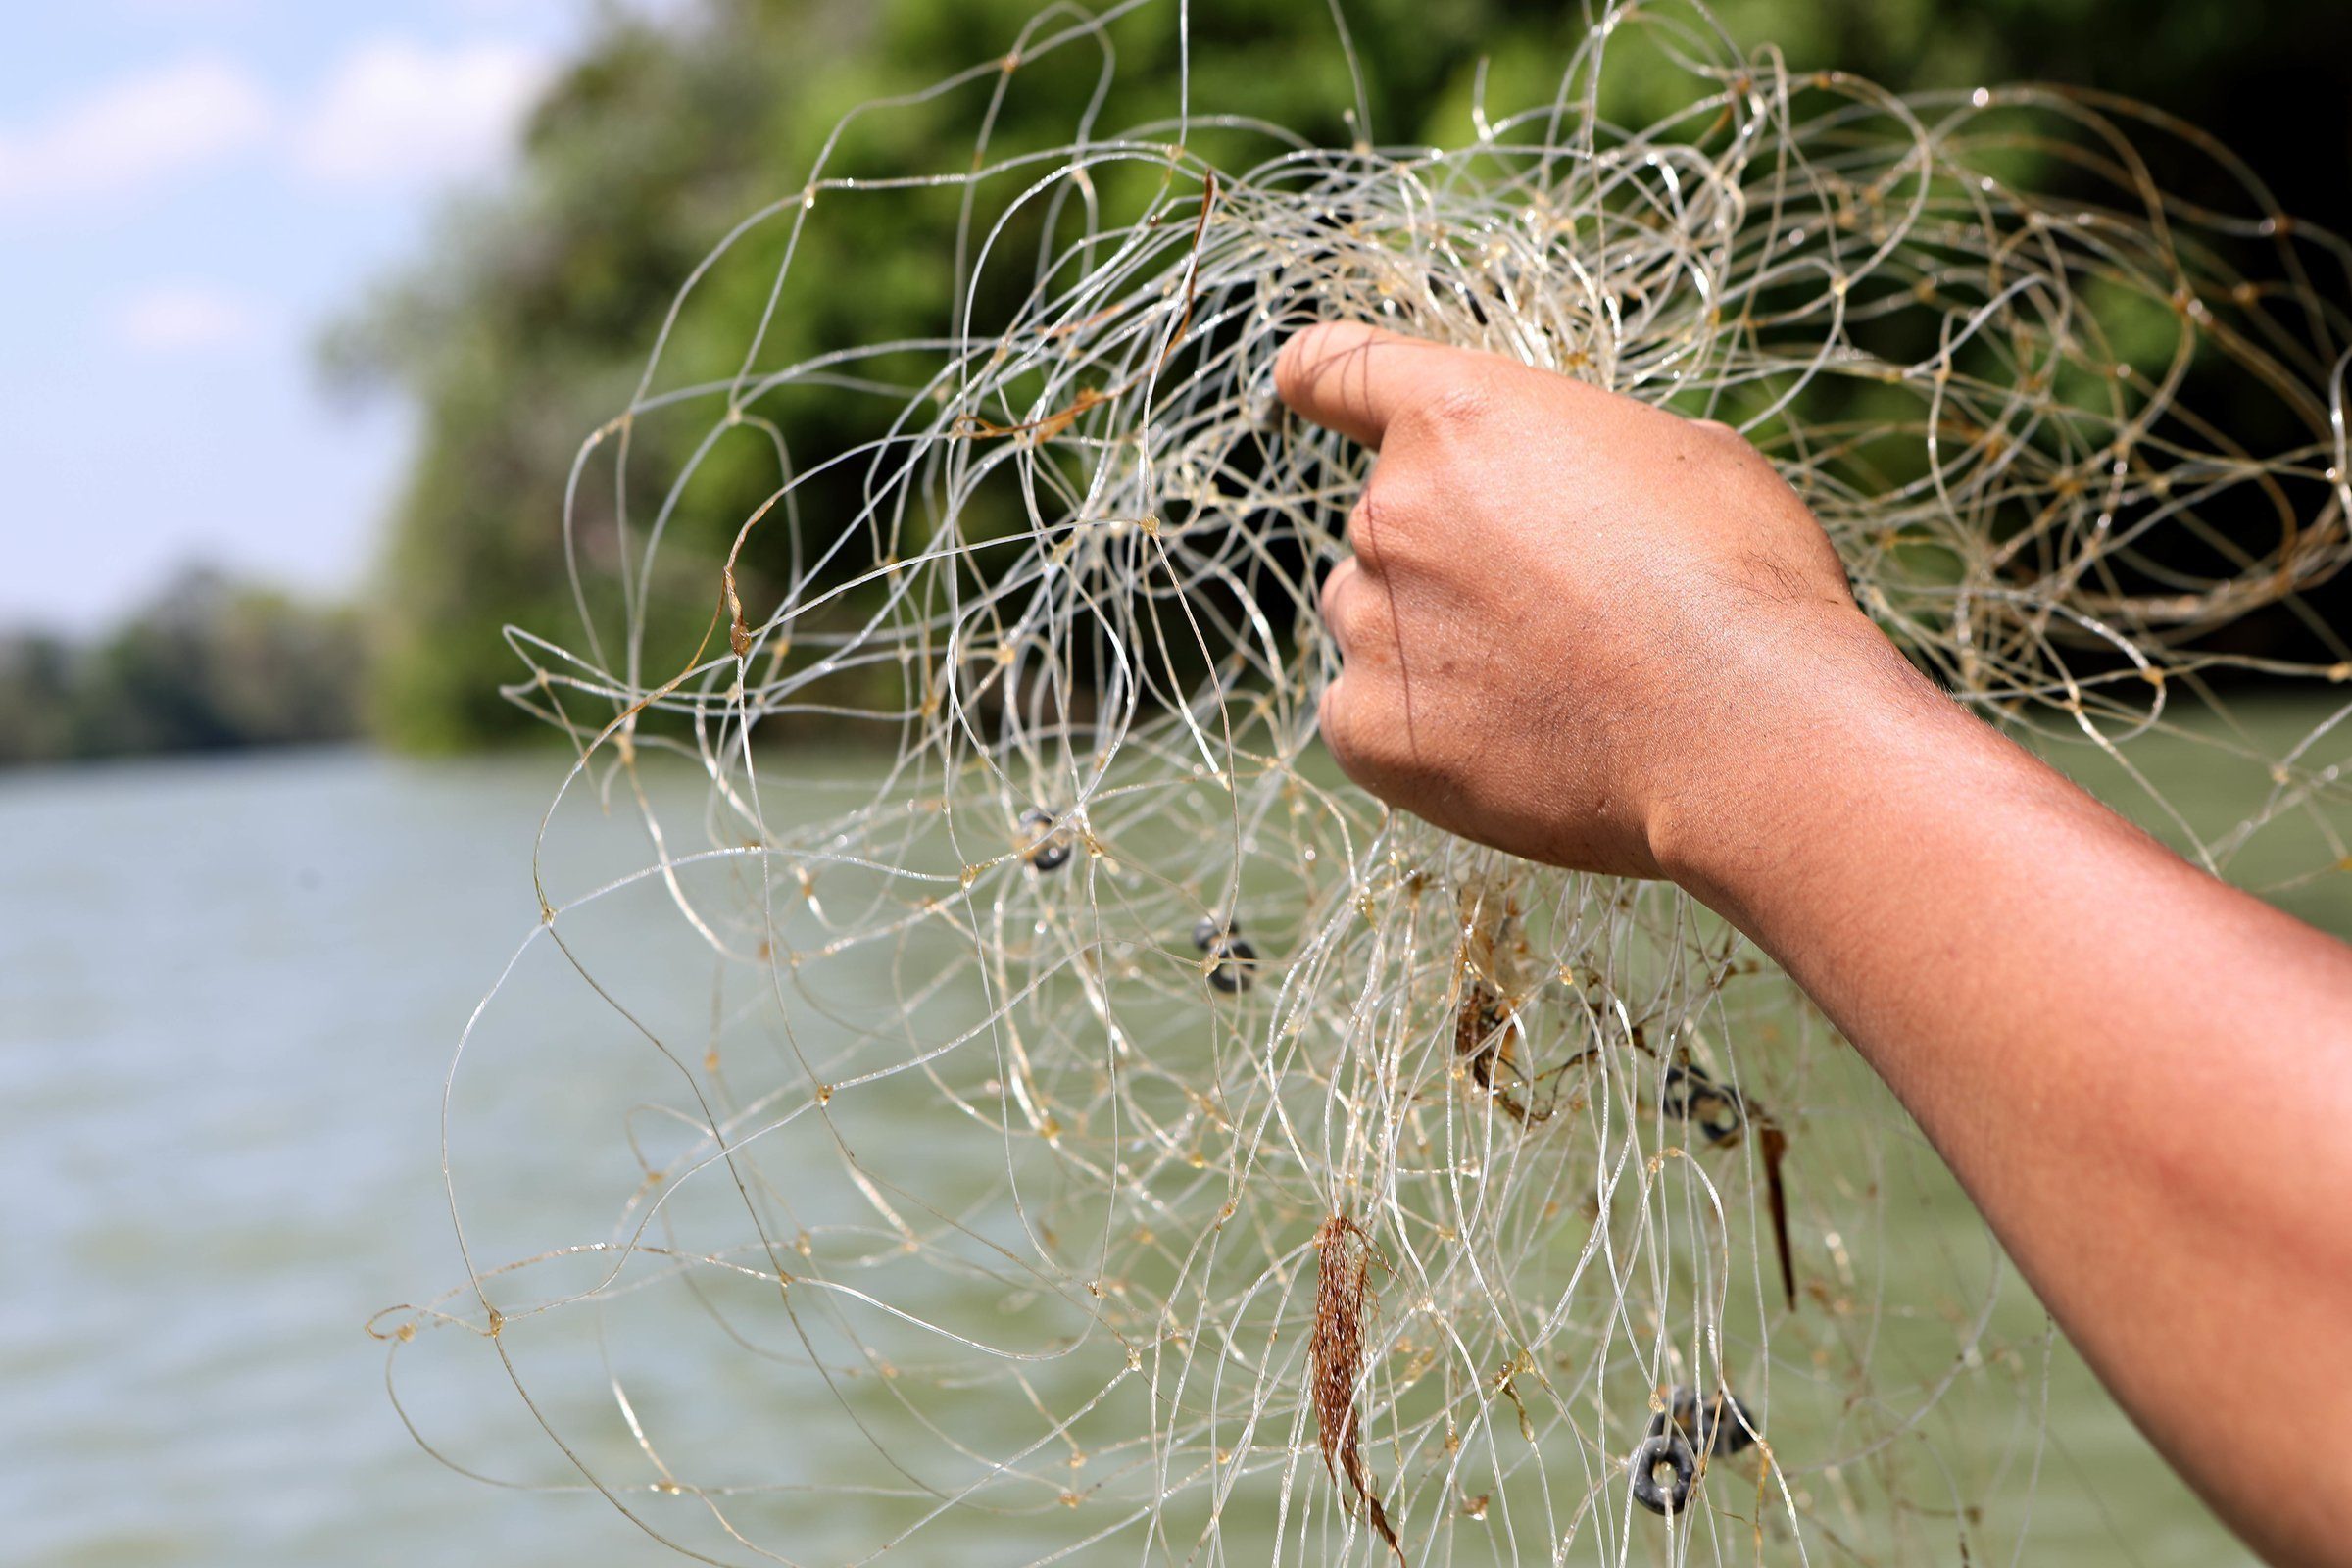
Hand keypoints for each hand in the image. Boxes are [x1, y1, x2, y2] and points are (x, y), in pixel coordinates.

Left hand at [1276, 320, 1908, 878]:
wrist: (1749, 733)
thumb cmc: (1743, 588)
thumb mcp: (1686, 462)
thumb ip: (1587, 456)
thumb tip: (1588, 489)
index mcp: (1461, 417)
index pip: (1342, 369)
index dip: (1321, 377)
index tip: (1301, 383)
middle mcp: (1392, 509)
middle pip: (1384, 526)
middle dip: (1447, 558)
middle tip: (1554, 613)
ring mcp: (1372, 621)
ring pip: (1370, 620)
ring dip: (1427, 642)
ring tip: (1545, 686)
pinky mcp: (1367, 727)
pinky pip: (1364, 716)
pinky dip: (1417, 732)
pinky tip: (1511, 746)